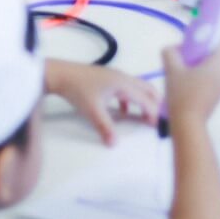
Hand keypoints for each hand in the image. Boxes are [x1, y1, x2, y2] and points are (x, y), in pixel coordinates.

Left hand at [44, 59, 159, 144]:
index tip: (159, 127)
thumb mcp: (93, 111)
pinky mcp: (108, 78)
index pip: (146, 99)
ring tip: (145, 117)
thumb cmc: (79, 91)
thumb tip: (114, 144)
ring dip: (143, 101)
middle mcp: (123, 77)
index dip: (154, 113)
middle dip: (155, 103)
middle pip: (147, 89)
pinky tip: (122, 111)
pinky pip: (126, 89)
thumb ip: (105, 127)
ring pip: (137, 88)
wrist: (61, 74)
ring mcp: (115, 76)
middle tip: (158, 120)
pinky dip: (130, 100)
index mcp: (123, 84)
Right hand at [162, 39, 219, 126]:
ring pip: (213, 67)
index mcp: (218, 65)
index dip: (214, 35)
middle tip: (184, 53)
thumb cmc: (182, 95)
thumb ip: (170, 53)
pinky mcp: (217, 95)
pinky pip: (211, 77)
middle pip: (217, 54)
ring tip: (182, 69)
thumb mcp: (172, 70)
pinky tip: (185, 81)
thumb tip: (172, 49)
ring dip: (199, 63)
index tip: (199, 37)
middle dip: (201, 50)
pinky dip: (201, 74)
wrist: (188, 124)